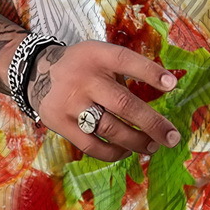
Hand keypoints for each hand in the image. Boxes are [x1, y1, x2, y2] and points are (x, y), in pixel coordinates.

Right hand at [26, 40, 182, 161]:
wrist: (37, 74)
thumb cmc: (83, 67)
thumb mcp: (100, 56)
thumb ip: (124, 71)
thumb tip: (165, 91)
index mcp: (97, 56)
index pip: (126, 61)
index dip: (150, 73)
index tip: (173, 85)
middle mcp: (84, 79)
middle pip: (123, 104)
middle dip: (152, 123)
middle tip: (172, 137)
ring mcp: (71, 103)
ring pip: (110, 129)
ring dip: (136, 141)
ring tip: (152, 146)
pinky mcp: (61, 124)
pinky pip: (92, 145)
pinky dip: (114, 152)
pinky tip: (127, 151)